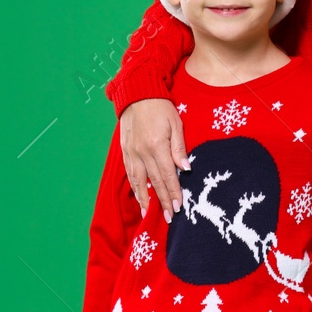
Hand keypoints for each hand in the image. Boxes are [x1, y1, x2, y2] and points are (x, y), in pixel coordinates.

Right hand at [120, 98, 189, 223]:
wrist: (137, 95)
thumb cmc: (161, 108)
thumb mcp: (175, 124)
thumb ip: (179, 148)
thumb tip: (186, 169)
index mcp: (156, 146)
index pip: (167, 175)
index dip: (174, 192)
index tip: (179, 207)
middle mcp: (142, 153)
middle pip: (154, 182)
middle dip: (162, 201)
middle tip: (169, 217)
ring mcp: (131, 153)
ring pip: (139, 181)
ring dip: (146, 199)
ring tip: (151, 214)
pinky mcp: (125, 152)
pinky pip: (130, 174)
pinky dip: (135, 187)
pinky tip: (140, 196)